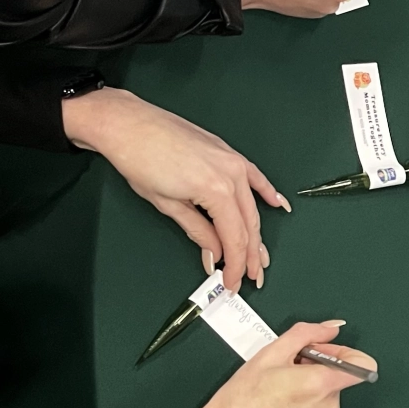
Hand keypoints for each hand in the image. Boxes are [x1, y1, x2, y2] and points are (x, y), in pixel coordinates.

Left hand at [62, 88, 286, 291]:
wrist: (130, 125)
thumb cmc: (141, 160)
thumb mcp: (167, 204)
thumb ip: (197, 230)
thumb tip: (213, 253)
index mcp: (216, 190)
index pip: (234, 237)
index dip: (235, 264)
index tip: (232, 282)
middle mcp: (232, 175)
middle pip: (248, 224)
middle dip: (249, 254)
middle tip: (250, 277)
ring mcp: (233, 162)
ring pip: (253, 206)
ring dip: (257, 233)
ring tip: (260, 255)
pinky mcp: (229, 154)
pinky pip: (256, 177)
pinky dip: (267, 193)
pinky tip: (277, 205)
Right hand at [160, 321, 376, 407]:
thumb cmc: (243, 398)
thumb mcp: (273, 352)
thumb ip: (308, 333)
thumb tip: (331, 327)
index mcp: (322, 385)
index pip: (364, 365)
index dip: (345, 350)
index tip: (322, 348)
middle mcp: (328, 405)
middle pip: (340, 372)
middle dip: (318, 360)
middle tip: (289, 361)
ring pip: (327, 386)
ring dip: (310, 376)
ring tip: (279, 379)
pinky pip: (318, 400)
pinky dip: (305, 391)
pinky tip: (279, 393)